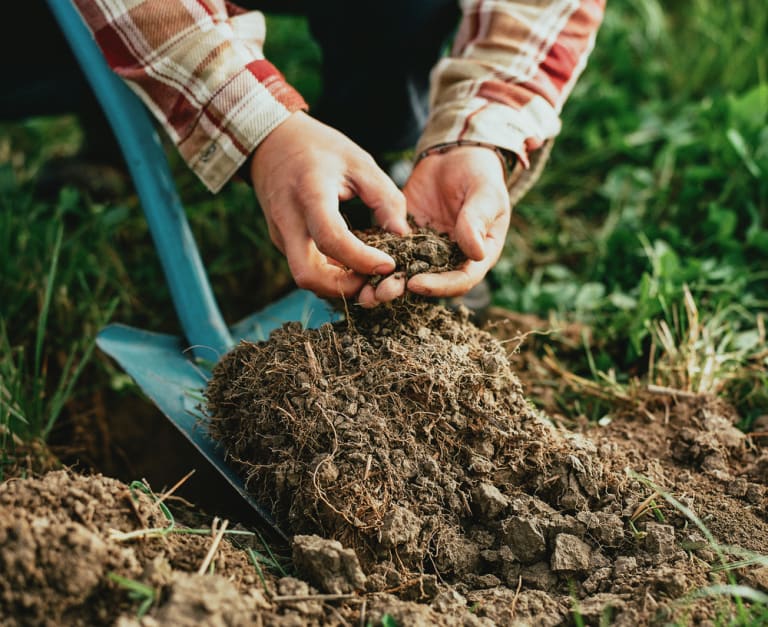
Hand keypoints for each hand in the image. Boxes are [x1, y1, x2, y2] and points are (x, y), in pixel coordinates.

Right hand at [249, 112, 408, 297]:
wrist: (272, 142)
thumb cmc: (320, 148)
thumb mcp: (359, 162)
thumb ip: (385, 198)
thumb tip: (403, 235)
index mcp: (309, 194)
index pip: (330, 239)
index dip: (361, 259)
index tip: (388, 264)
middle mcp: (288, 220)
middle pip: (308, 275)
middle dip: (343, 287)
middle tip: (373, 280)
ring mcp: (281, 234)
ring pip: (305, 277)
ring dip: (337, 284)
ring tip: (367, 273)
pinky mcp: (282, 241)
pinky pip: (305, 266)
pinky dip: (329, 274)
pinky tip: (351, 264)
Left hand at [358, 145, 509, 306]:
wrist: (456, 155)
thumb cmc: (481, 174)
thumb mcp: (485, 194)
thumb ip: (477, 221)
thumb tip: (476, 253)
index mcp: (476, 255)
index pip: (460, 280)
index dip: (439, 286)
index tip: (415, 283)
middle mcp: (450, 258)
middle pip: (428, 283)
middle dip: (403, 290)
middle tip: (379, 294)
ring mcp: (427, 249)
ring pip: (405, 271)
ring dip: (384, 282)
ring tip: (364, 290)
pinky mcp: (406, 236)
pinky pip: (390, 250)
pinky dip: (373, 258)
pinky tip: (354, 263)